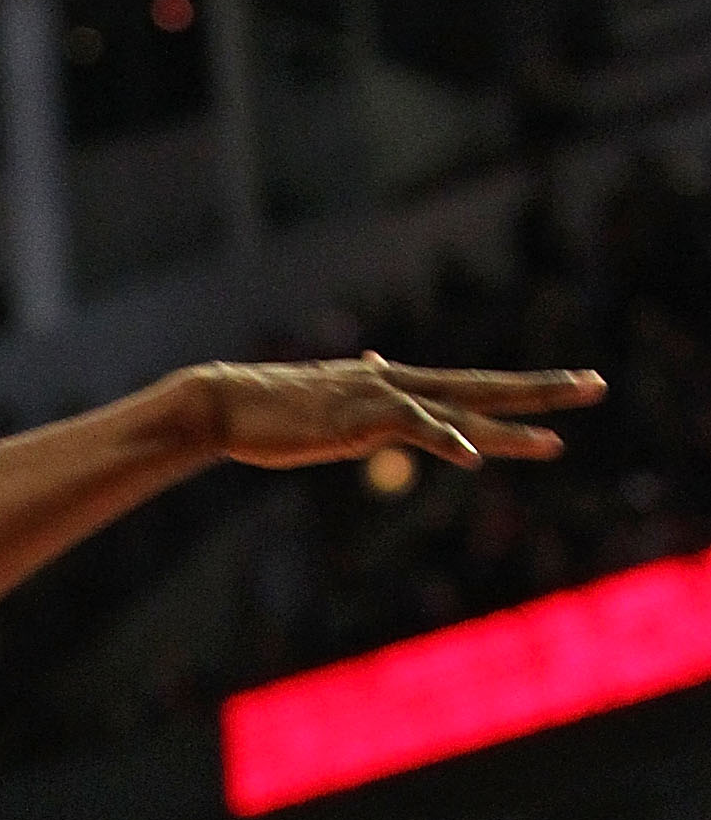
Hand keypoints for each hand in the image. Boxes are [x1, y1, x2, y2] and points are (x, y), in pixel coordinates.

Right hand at [185, 352, 603, 470]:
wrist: (224, 404)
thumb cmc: (269, 411)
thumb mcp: (326, 400)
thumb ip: (360, 389)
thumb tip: (376, 364)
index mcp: (395, 386)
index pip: (470, 386)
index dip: (519, 389)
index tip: (563, 389)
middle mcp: (398, 386)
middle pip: (484, 386)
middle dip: (542, 389)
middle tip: (596, 385)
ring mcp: (381, 400)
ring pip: (461, 409)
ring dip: (509, 424)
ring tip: (555, 440)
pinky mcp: (357, 419)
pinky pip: (412, 428)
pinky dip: (444, 439)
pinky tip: (472, 456)